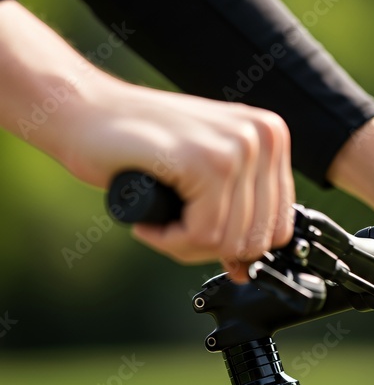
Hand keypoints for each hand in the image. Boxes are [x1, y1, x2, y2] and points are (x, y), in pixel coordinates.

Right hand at [0, 1, 294, 278]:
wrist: (83, 113)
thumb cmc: (139, 147)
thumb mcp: (205, 180)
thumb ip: (236, 215)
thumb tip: (248, 271)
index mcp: (271, 137)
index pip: (280, 227)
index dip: (235, 247)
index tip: (198, 232)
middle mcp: (263, 136)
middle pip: (256, 241)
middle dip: (207, 249)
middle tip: (170, 227)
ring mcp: (238, 146)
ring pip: (229, 243)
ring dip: (183, 245)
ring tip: (158, 219)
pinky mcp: (207, 161)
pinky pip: (202, 235)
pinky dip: (168, 240)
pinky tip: (148, 220)